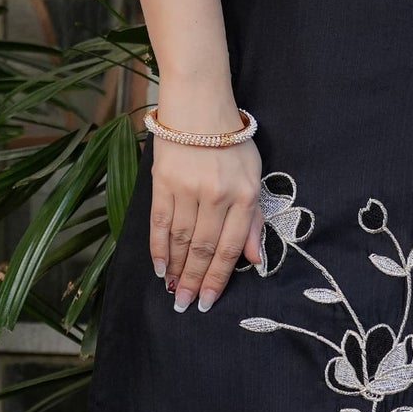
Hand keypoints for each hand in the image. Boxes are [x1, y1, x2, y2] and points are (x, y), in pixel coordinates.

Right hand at [148, 132, 264, 312]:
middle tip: (185, 305)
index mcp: (244, 196)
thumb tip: (254, 260)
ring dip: (175, 269)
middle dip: (194, 281)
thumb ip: (252, 219)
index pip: (229, 248)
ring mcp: (187, 189)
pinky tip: (159, 266)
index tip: (208, 302)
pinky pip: (159, 222)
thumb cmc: (231, 142)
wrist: (200, 107)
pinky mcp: (163, 182)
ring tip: (172, 290)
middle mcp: (216, 196)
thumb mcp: (253, 176)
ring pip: (180, 240)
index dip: (218, 278)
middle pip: (202, 248)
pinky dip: (158, 247)